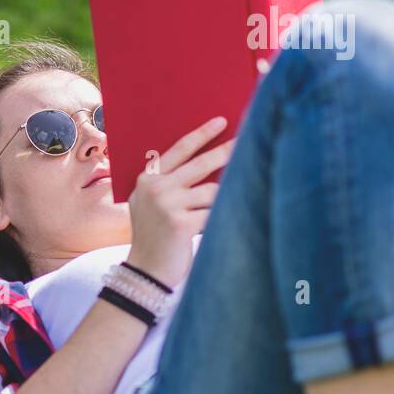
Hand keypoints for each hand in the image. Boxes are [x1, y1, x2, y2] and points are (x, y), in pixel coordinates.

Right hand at [125, 115, 233, 286]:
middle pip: (201, 164)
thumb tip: (213, 160)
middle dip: (227, 152)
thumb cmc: (156, 236)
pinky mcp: (180, 223)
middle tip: (248, 141)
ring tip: (213, 216)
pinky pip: (214, 212)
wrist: (146, 271)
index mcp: (147, 179)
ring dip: (221, 201)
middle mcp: (155, 188)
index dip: (201, 135)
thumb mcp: (153, 204)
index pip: (179, 150)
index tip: (221, 122)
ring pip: (213, 191)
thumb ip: (171, 183)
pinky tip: (221, 226)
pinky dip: (222, 218)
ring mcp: (166, 205)